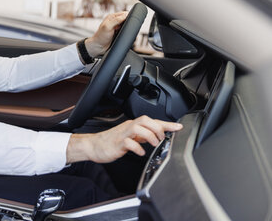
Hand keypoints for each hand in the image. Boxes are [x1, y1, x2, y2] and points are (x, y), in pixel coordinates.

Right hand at [66, 115, 182, 163]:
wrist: (94, 146)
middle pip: (145, 120)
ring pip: (137, 128)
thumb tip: (156, 136)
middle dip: (157, 128)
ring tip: (153, 144)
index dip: (166, 124)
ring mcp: (122, 135)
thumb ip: (142, 136)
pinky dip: (137, 148)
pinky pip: (128, 143)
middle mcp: (128, 127)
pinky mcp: (116, 144)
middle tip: (161, 138)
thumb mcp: (130, 138)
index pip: (151, 121)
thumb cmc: (111, 142)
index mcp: (133, 126)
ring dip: (149, 135)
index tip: (178, 127)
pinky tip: (141, 153)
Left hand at [85, 11, 127, 56]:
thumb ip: (116, 20)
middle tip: (125, 27)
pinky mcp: (118, 32)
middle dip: (128, 22)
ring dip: (127, 28)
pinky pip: (125, 30)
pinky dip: (126, 32)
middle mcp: (114, 21)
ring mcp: (116, 27)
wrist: (99, 46)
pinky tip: (125, 34)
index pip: (123, 13)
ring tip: (124, 31)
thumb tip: (125, 15)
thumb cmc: (101, 36)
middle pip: (126, 19)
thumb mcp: (108, 26)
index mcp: (111, 17)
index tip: (130, 21)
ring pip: (126, 25)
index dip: (128, 16)